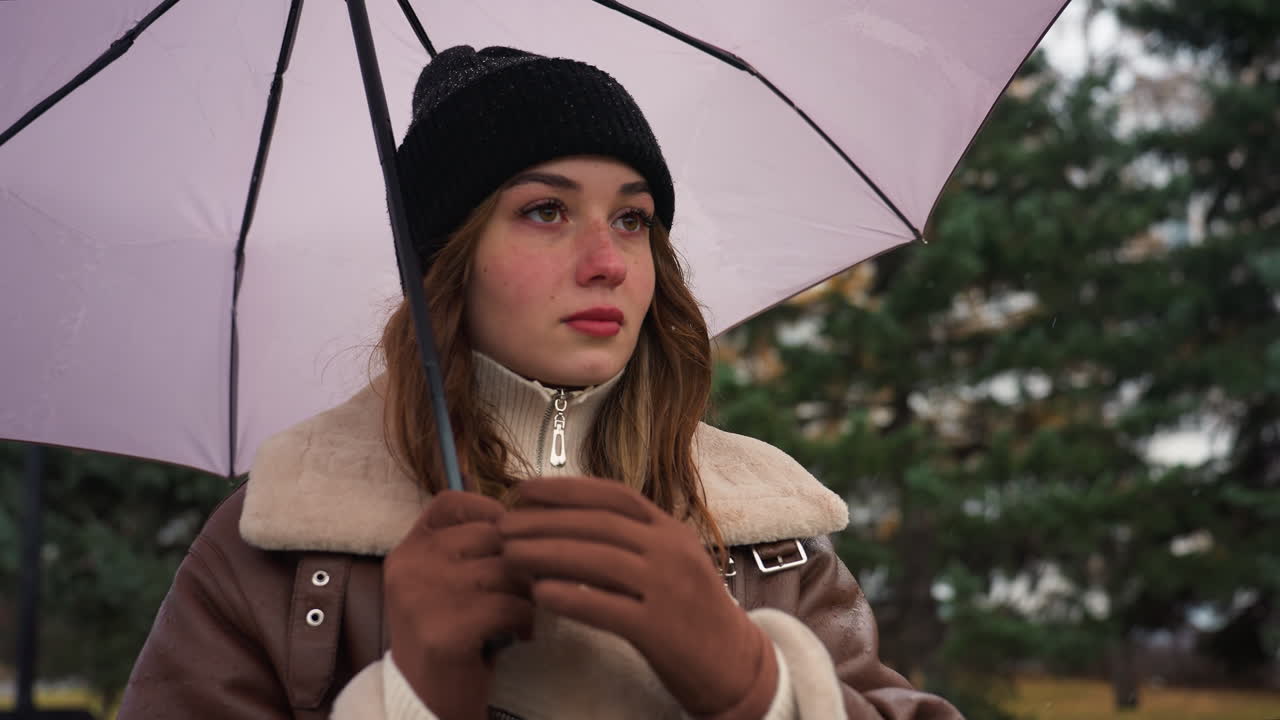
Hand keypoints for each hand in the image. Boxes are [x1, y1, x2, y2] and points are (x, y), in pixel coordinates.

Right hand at [385, 491, 533, 719]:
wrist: (424, 701)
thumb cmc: (448, 636)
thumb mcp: (444, 583)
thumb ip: (468, 549)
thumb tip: (528, 517)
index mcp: (408, 550)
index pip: (451, 502)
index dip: (489, 512)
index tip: (509, 540)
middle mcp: (410, 565)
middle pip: (491, 534)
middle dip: (520, 559)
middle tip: (525, 588)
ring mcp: (424, 595)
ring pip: (506, 568)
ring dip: (526, 591)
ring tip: (522, 612)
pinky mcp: (446, 628)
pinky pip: (510, 605)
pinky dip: (525, 619)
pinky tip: (520, 634)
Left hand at [499, 476, 777, 717]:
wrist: (734, 664)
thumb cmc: (689, 612)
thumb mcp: (667, 563)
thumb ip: (627, 542)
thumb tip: (562, 525)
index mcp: (670, 529)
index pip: (614, 495)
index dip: (566, 488)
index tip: (523, 490)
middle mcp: (671, 551)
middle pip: (599, 525)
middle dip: (544, 520)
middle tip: (503, 524)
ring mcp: (668, 588)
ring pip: (599, 561)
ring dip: (547, 553)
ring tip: (509, 554)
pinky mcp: (661, 629)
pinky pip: (608, 608)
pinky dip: (571, 598)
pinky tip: (539, 594)